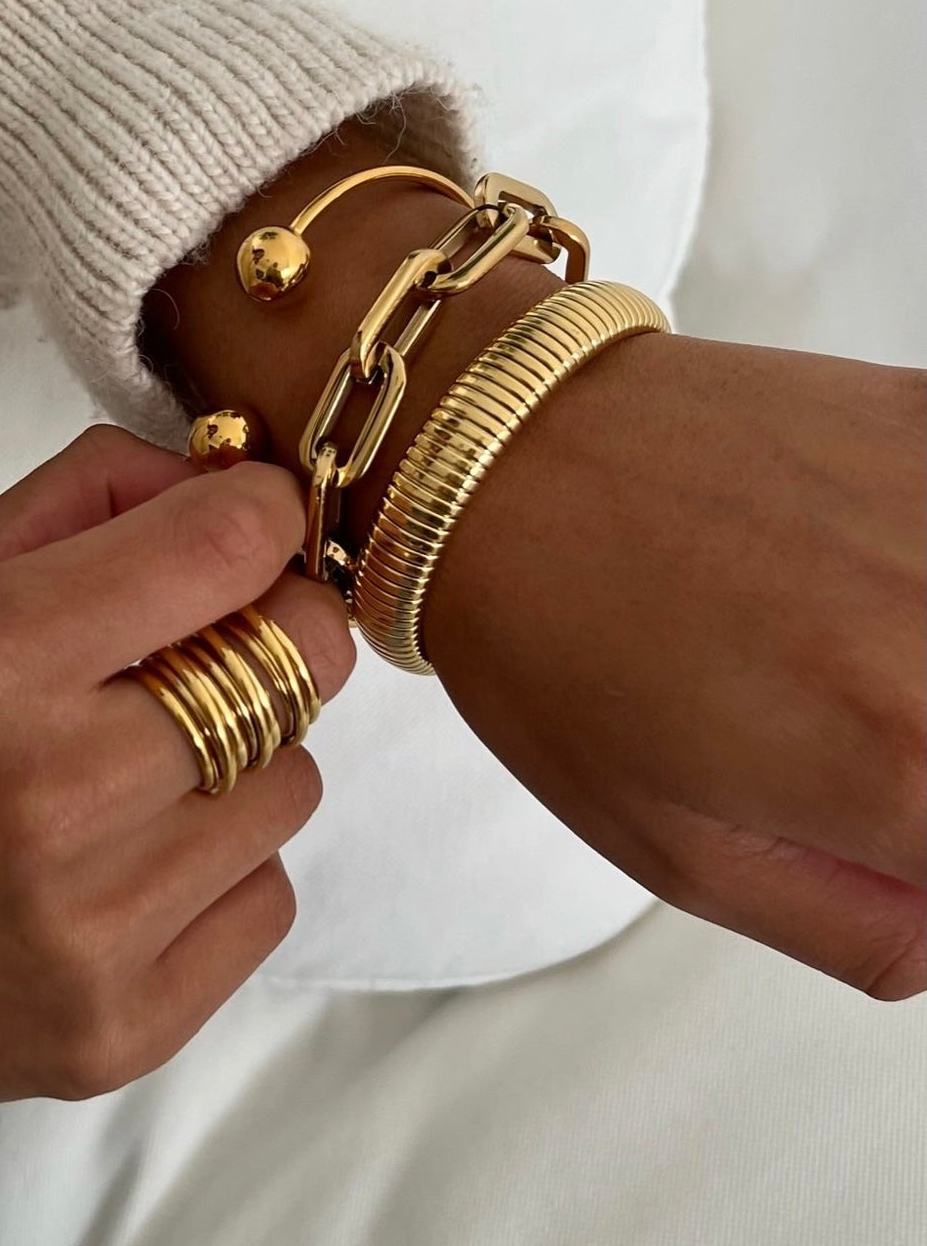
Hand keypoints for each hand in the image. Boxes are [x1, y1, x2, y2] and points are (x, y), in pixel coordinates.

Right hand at [0, 426, 352, 1101]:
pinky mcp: (125, 1029)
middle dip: (280, 631)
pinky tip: (133, 865)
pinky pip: (268, 899)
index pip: (222, 548)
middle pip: (296, 665)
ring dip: (246, 760)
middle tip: (221, 644)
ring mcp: (95, 926)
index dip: (264, 515)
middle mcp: (53, 791)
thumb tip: (230, 487)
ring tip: (144, 774)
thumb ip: (92, 495)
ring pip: (293, 787)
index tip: (253, 522)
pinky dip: (223, 868)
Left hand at [426, 332, 926, 998]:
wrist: (498, 452)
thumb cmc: (553, 643)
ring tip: (844, 666)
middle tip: (877, 756)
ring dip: (926, 672)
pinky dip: (924, 574)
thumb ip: (869, 929)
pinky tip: (870, 584)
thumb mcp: (680, 851)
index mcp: (905, 769)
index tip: (904, 835)